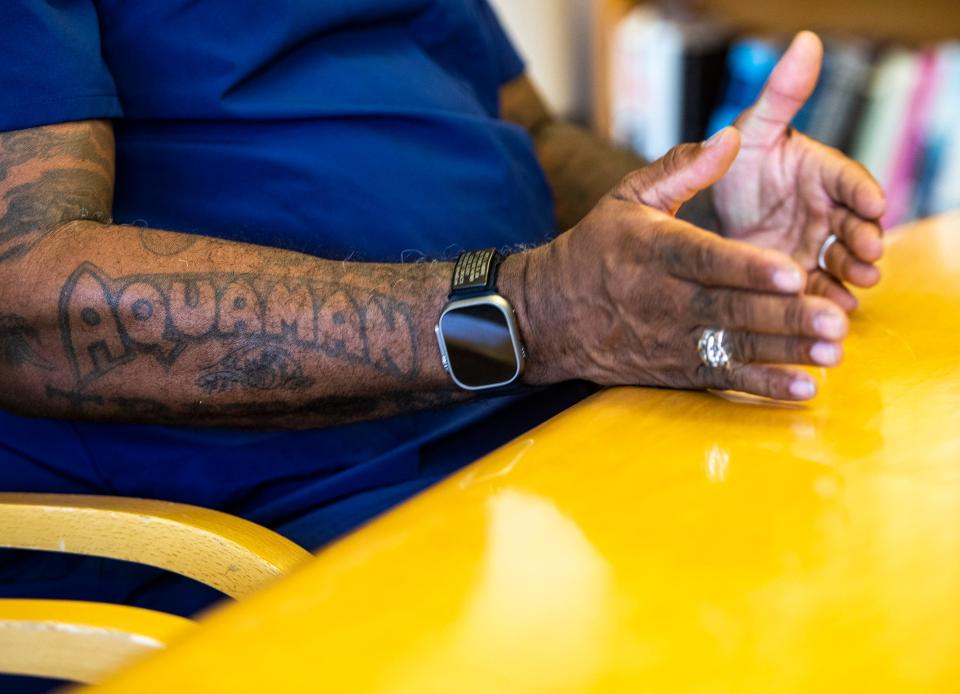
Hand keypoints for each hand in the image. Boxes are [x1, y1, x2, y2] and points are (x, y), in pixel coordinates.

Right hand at [509, 130, 849, 399]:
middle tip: (834, 322)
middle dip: (783, 318)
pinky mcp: (675, 369)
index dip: (748, 269)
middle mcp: (663, 299)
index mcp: (654, 250)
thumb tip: (731, 138)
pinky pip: (722, 379)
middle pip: (729, 309)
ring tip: (833, 353)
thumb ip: (681, 169)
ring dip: (785, 352)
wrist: (548, 316)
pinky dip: (762, 386)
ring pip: (733, 347)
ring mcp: (670, 339)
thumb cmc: (594, 249)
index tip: (792, 271)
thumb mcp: (627, 198)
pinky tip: (802, 386)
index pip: (705, 260)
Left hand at [712, 31, 886, 311]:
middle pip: (854, 224)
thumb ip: (781, 94)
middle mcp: (826, 210)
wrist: (710, 215)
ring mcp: (816, 245)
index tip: (874, 202)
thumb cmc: (738, 164)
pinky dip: (828, 298)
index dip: (862, 191)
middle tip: (869, 250)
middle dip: (865, 237)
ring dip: (854, 271)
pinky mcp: (800, 276)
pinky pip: (818, 288)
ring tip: (860, 281)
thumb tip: (806, 42)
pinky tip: (832, 307)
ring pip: (842, 259)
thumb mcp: (753, 129)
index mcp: (820, 172)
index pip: (848, 178)